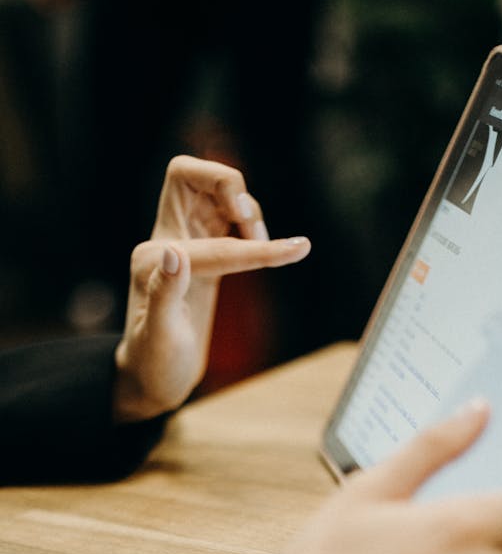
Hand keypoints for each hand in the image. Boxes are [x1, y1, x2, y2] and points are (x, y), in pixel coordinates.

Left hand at [113, 156, 310, 421]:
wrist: (153, 378)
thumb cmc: (155, 365)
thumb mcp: (159, 339)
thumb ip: (164, 294)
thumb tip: (174, 251)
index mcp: (151, 259)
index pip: (214, 244)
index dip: (256, 249)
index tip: (298, 249)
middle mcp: (165, 241)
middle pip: (193, 175)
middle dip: (230, 187)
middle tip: (252, 226)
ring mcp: (185, 243)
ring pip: (217, 195)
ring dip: (247, 209)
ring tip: (263, 247)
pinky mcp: (204, 253)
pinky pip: (228, 218)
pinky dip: (251, 224)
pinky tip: (263, 249)